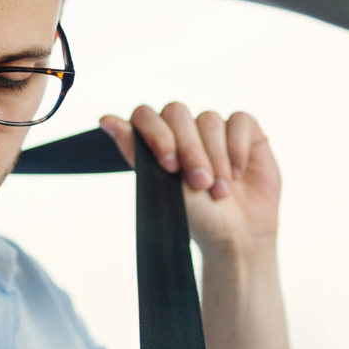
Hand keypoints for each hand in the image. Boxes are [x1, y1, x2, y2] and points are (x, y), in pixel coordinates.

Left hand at [101, 104, 281, 258]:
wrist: (237, 236)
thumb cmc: (196, 216)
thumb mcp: (160, 187)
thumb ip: (134, 150)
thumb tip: (104, 118)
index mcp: (158, 141)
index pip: (145, 115)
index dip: (156, 134)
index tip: (169, 166)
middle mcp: (185, 130)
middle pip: (177, 112)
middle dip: (189, 150)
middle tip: (200, 183)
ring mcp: (214, 128)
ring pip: (209, 119)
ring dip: (216, 158)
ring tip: (220, 190)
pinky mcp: (244, 131)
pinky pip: (239, 121)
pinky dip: (237, 149)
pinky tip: (238, 174)